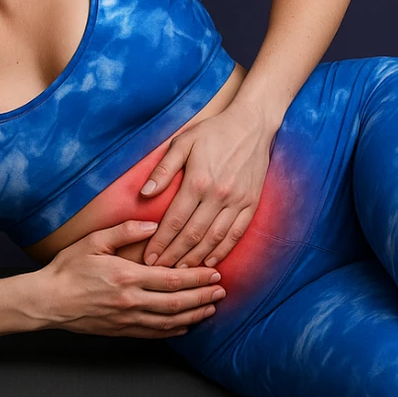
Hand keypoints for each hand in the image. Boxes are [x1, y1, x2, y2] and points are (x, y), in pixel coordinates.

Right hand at [37, 219, 225, 337]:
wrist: (47, 301)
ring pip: (168, 321)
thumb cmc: (68, 268)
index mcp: (127, 276)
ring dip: (193, 315)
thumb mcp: (94, 241)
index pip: (172, 279)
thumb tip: (152, 224)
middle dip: (203, 297)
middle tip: (221, 291)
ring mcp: (126, 319)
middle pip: (177, 302)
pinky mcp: (120, 330)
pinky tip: (185, 326)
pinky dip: (173, 330)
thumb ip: (125, 231)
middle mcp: (130, 301)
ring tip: (211, 309)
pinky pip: (153, 334)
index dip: (196, 277)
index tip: (213, 273)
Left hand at [139, 103, 274, 268]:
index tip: (148, 258)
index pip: (175, 220)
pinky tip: (210, 262)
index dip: (160, 242)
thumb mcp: (183, 142)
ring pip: (214, 239)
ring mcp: (237, 201)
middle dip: (174, 256)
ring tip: (181, 271)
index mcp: (198, 181)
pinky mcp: (251, 203)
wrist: (252, 125)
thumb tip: (144, 194)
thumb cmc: (213, 131)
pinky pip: (236, 234)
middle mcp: (218, 195)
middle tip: (159, 271)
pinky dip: (222, 251)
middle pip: (192, 235)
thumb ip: (163, 169)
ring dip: (196, 258)